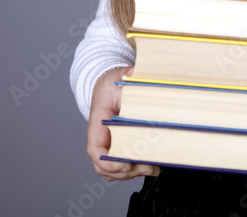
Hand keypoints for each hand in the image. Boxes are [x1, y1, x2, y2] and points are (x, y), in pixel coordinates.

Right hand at [86, 66, 159, 180]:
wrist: (105, 85)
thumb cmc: (111, 83)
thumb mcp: (120, 76)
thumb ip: (129, 75)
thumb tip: (136, 73)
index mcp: (97, 121)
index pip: (95, 149)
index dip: (108, 161)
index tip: (125, 164)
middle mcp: (99, 136)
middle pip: (103, 165)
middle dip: (125, 171)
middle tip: (148, 167)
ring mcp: (105, 143)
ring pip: (111, 170)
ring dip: (130, 173)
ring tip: (152, 168)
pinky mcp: (114, 146)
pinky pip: (117, 167)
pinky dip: (131, 171)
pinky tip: (149, 167)